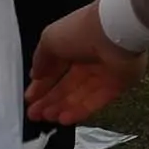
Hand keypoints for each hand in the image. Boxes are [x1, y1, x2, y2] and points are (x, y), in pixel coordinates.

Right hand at [26, 3, 147, 124]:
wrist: (115, 32)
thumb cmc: (81, 30)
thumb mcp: (50, 40)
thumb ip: (41, 60)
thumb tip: (35, 75)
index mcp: (74, 44)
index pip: (55, 68)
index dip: (42, 84)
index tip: (30, 98)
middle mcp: (89, 58)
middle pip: (67, 85)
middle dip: (50, 100)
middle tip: (34, 113)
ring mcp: (105, 72)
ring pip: (80, 95)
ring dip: (62, 107)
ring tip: (46, 117)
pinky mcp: (117, 84)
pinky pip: (97, 100)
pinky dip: (80, 110)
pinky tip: (64, 119)